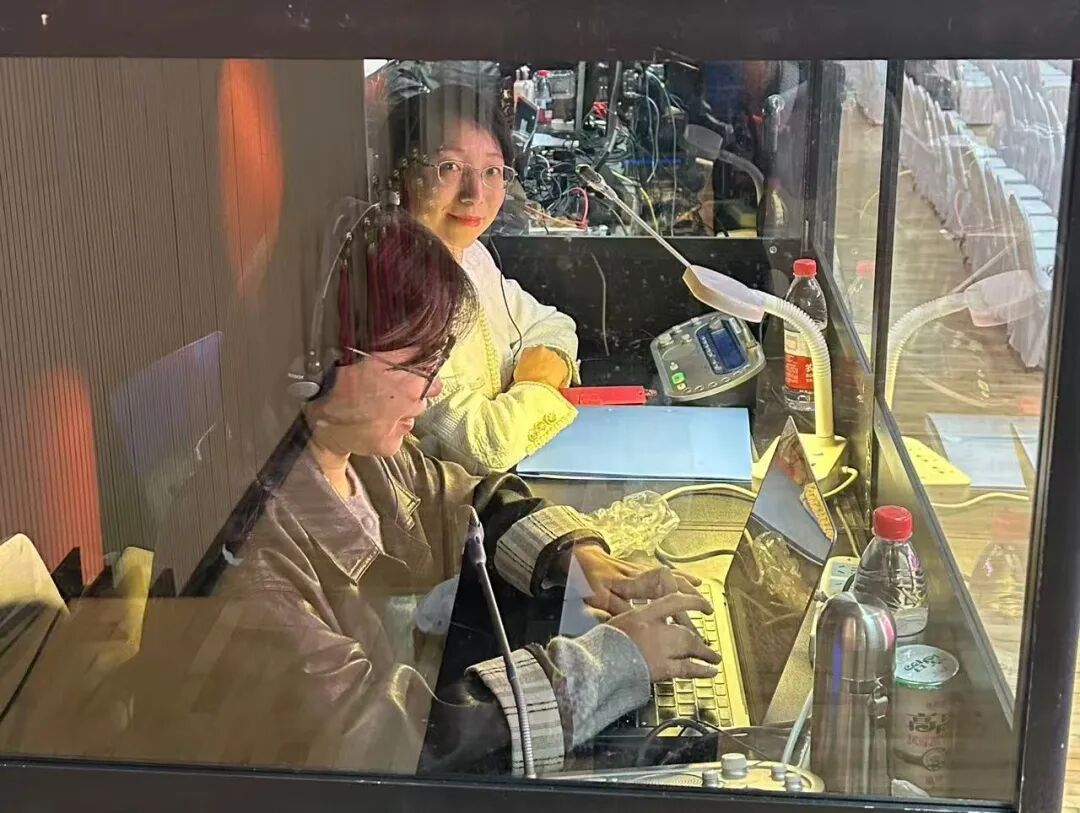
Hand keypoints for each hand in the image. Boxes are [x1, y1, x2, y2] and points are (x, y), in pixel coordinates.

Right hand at [513, 346, 571, 389]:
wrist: (536, 389)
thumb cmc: (525, 384)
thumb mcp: (518, 373)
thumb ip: (523, 367)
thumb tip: (527, 371)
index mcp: (527, 351)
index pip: (530, 353)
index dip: (533, 362)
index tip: (533, 368)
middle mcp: (541, 350)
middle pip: (544, 354)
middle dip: (544, 363)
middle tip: (542, 375)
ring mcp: (553, 356)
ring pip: (554, 360)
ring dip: (553, 368)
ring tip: (549, 381)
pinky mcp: (563, 364)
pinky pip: (563, 369)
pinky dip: (561, 375)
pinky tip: (556, 383)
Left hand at [572, 545, 705, 630]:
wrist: (579, 555)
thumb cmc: (587, 577)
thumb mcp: (597, 596)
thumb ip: (619, 608)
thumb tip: (640, 622)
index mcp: (634, 582)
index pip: (665, 592)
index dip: (679, 608)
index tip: (687, 625)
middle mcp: (644, 575)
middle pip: (676, 586)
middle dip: (692, 603)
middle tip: (704, 621)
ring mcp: (645, 571)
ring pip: (676, 578)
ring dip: (692, 591)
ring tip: (706, 605)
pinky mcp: (644, 570)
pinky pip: (671, 573)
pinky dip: (685, 578)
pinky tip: (695, 582)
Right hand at [608, 594, 720, 681]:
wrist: (597, 666)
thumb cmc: (600, 647)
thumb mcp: (613, 624)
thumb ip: (627, 620)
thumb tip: (625, 617)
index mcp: (642, 615)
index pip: (674, 602)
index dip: (692, 602)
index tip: (703, 605)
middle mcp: (655, 629)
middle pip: (685, 630)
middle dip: (698, 637)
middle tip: (708, 642)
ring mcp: (661, 649)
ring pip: (690, 647)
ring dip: (705, 653)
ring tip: (714, 657)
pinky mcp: (663, 668)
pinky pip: (688, 668)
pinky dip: (701, 670)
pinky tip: (710, 671)